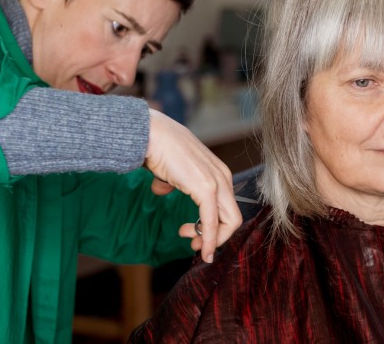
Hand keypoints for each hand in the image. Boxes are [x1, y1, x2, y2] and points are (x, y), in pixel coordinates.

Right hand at [143, 108, 240, 262]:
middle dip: (216, 236)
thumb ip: (171, 181)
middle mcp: (223, 177)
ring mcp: (217, 182)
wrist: (150, 134)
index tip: (192, 232)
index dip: (214, 225)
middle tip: (195, 244)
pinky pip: (212, 221)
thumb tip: (161, 189)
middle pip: (233, 217)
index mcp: (218, 172)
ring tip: (191, 241)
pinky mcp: (206, 188)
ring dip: (211, 240)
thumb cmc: (158, 147)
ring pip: (229, 222)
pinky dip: (209, 239)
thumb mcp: (171, 169)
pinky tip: (202, 249)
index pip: (226, 207)